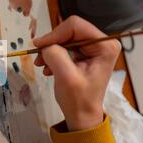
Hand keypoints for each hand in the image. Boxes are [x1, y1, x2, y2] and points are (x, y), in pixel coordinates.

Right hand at [33, 16, 120, 130]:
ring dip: (50, 51)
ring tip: (42, 66)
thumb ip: (55, 55)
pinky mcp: (84, 55)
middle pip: (69, 31)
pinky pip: (64, 47)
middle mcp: (101, 43)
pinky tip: (48, 69)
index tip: (38, 47)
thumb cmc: (78, 99)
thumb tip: (44, 45)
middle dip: (51, 44)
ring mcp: (93, 49)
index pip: (75, 26)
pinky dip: (53, 56)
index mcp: (105, 46)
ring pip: (64, 38)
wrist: (81, 116)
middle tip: (38, 60)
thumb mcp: (66, 76)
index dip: (54, 34)